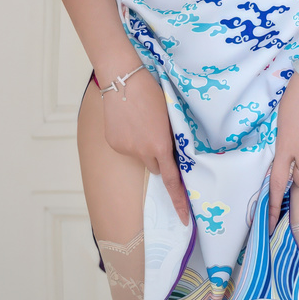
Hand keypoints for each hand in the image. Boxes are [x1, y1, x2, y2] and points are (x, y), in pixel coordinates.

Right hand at [101, 70, 191, 226]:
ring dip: (143, 148)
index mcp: (161, 146)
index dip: (179, 201)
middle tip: (158, 138)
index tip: (184, 218)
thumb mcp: (168, 116)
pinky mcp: (114, 144)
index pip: (172, 181)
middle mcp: (143, 152)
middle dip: (159, 159)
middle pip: (155, 168)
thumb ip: (171, 138)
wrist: (122, 81)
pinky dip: (129, 141)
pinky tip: (128, 123)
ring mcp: (126, 149)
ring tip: (140, 123)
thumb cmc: (151, 93)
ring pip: (140, 157)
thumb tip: (172, 152)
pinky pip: (127, 149)